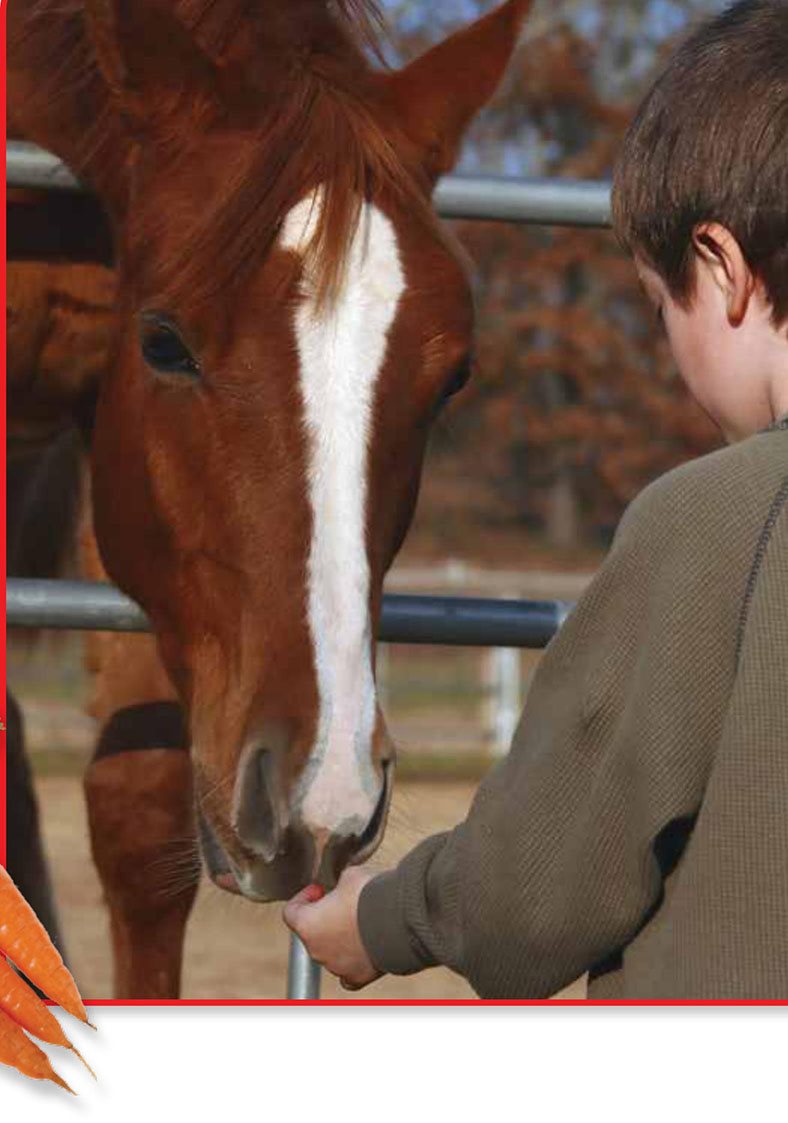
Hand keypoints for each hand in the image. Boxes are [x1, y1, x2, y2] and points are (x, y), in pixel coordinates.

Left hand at [283, 867, 382, 990]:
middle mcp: (317, 950)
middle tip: (344, 903)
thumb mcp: (349, 875)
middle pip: (312, 933)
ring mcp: (336, 966)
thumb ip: (338, 885)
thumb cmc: (370, 895)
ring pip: (331, 952)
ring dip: (341, 938)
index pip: (291, 912)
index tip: (319, 890)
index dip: (304, 898)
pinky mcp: (358, 976)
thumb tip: (344, 887)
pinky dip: (355, 961)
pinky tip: (364, 947)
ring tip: (362, 921)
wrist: (399, 918)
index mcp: (307, 924)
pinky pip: (349, 972)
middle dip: (325, 918)